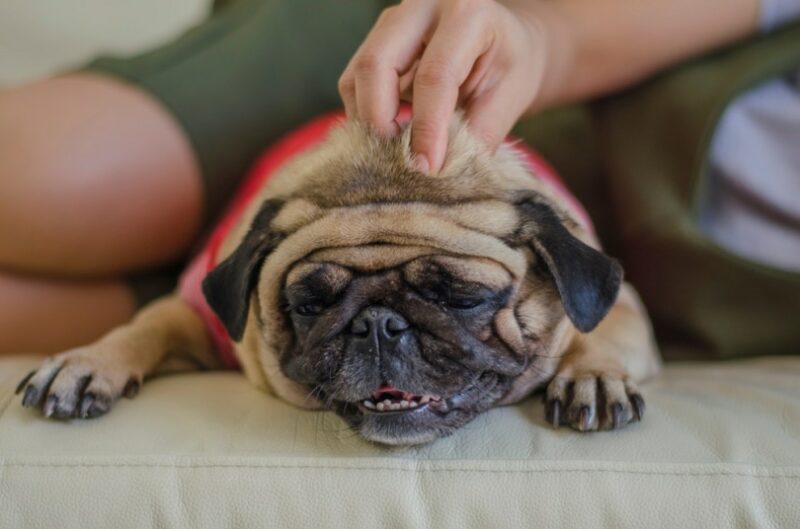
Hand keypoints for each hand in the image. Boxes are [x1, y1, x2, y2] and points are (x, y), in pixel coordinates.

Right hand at [338, 0, 570, 173]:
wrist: (504, 42)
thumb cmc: (510, 67)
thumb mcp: (509, 98)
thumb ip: (478, 133)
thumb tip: (443, 172)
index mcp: (467, 12)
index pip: (435, 75)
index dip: (428, 127)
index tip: (428, 167)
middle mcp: (422, 7)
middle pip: (376, 64)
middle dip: (380, 120)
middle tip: (399, 159)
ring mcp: (394, 22)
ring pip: (357, 75)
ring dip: (369, 121)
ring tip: (395, 150)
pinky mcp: (377, 42)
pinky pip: (354, 82)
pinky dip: (365, 115)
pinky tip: (390, 134)